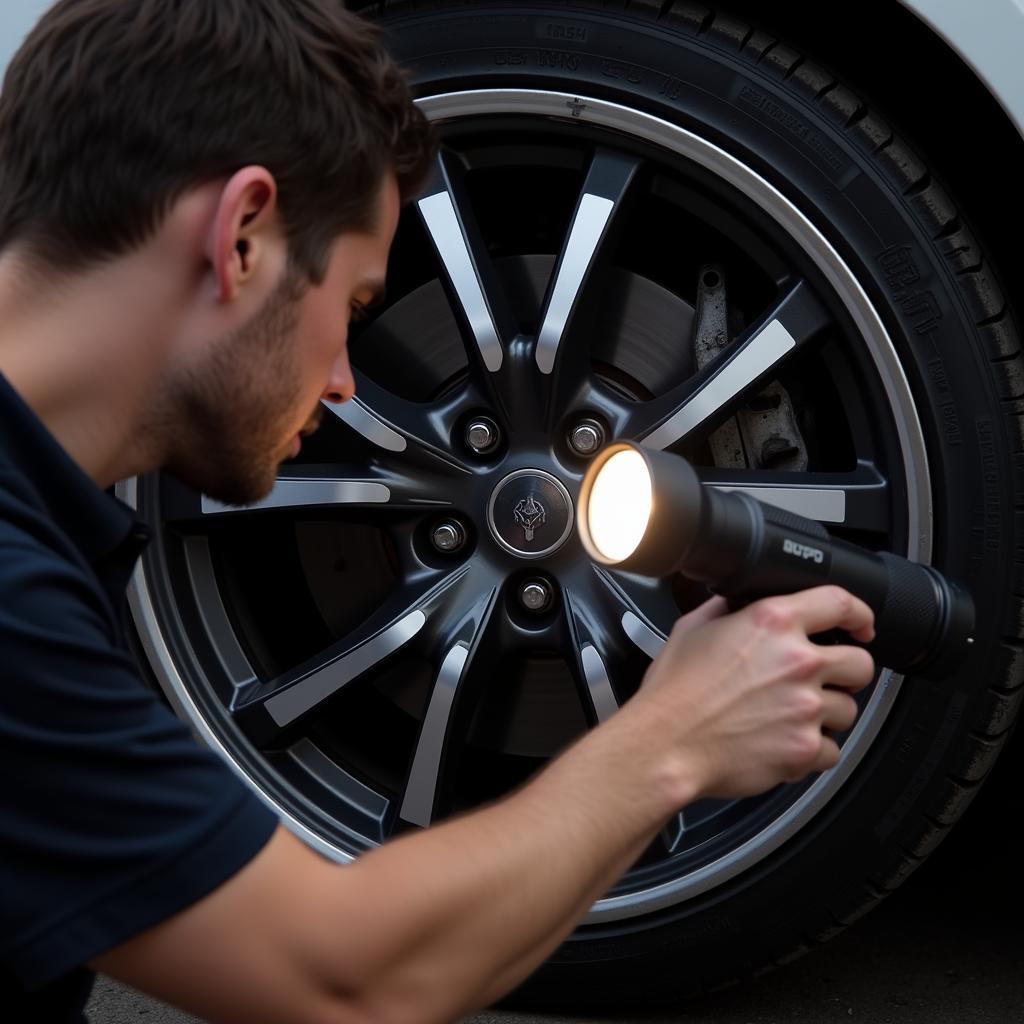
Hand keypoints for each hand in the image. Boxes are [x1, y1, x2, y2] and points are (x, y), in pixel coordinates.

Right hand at [635, 586, 875, 801]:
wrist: (665, 744)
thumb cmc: (673, 692)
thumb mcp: (692, 628)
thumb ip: (725, 608)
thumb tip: (738, 601)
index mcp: (772, 622)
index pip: (842, 603)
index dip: (860, 615)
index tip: (862, 626)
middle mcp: (796, 661)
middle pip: (860, 663)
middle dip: (846, 672)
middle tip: (824, 681)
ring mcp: (805, 707)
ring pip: (849, 710)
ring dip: (827, 714)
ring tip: (792, 717)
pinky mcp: (804, 747)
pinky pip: (833, 751)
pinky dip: (815, 751)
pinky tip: (787, 742)